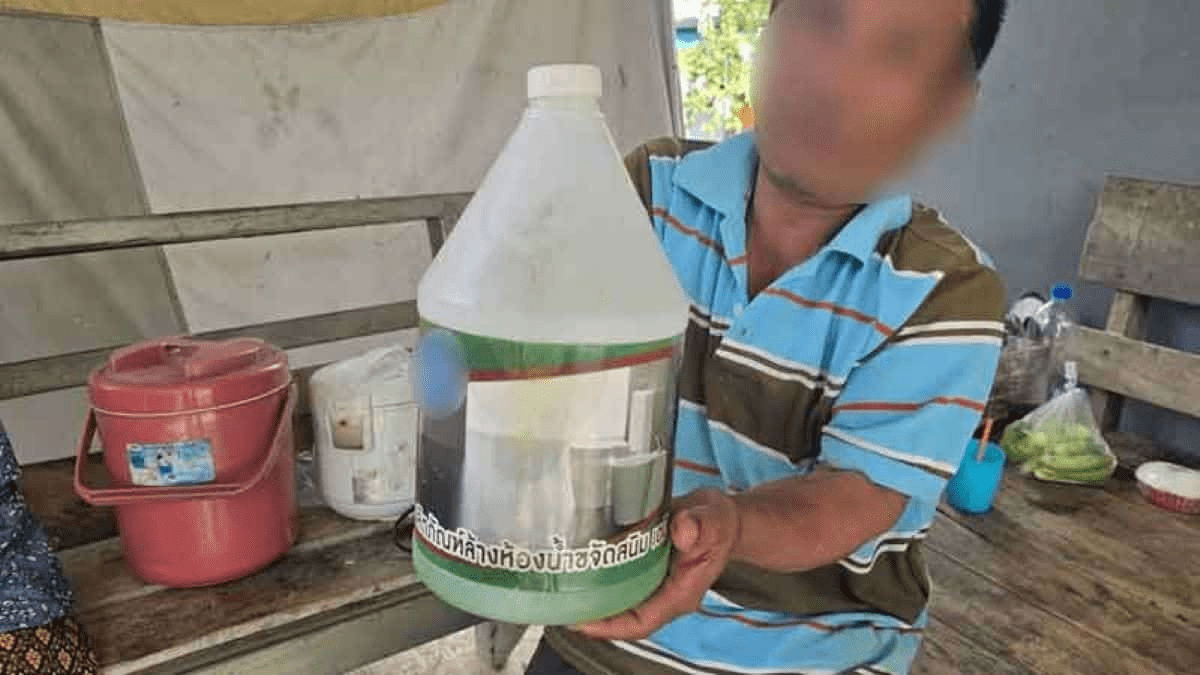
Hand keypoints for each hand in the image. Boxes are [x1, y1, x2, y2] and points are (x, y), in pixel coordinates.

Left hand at [572, 488, 740, 640]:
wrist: (720, 516)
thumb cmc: (718, 522)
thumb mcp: (713, 518)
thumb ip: (699, 524)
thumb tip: (682, 530)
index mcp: (681, 593)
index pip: (641, 622)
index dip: (610, 626)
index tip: (581, 621)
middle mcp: (665, 596)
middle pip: (624, 618)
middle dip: (592, 615)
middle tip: (560, 602)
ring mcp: (655, 587)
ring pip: (619, 603)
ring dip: (593, 600)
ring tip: (561, 588)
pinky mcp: (646, 572)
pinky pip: (619, 585)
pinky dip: (600, 581)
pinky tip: (579, 569)